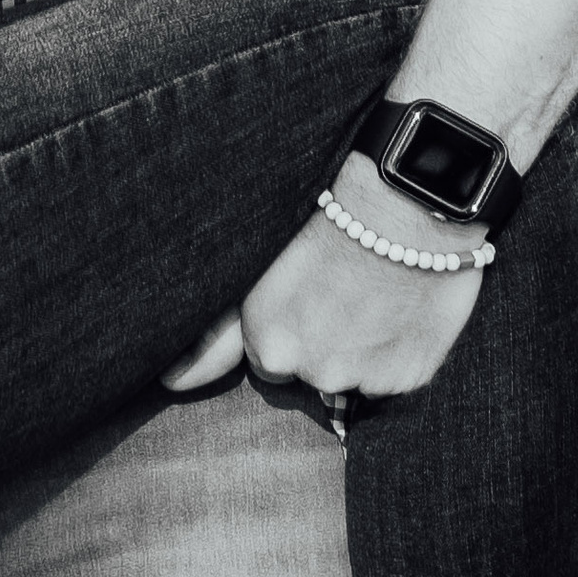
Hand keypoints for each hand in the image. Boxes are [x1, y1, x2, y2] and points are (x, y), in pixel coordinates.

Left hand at [160, 152, 486, 400]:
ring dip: (361, 347)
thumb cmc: (328, 208)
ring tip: (373, 290)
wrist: (406, 193)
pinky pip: (394, 377)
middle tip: (340, 287)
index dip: (286, 321)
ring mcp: (364, 377)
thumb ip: (215, 333)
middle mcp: (312, 370)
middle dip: (321, 341)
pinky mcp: (409, 378)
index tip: (305, 292)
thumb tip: (168, 384)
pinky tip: (400, 305)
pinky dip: (397, 351)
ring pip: (353, 376)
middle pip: (309, 370)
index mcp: (267, 341)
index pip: (265, 359)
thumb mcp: (259, 262)